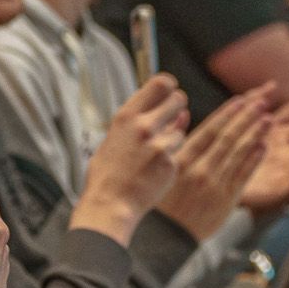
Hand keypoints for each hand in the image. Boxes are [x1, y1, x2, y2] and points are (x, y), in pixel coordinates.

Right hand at [72, 76, 189, 243]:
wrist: (109, 204)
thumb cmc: (107, 174)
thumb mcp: (115, 139)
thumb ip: (140, 122)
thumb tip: (169, 111)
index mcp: (126, 116)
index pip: (160, 83)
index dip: (169, 85)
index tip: (170, 92)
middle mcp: (144, 127)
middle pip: (178, 99)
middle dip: (178, 106)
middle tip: (173, 116)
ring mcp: (159, 145)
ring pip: (180, 131)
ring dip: (172, 140)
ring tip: (153, 155)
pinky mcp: (170, 164)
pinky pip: (178, 155)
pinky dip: (169, 161)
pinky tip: (153, 171)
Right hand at [162, 89, 274, 241]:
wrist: (167, 236)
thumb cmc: (162, 199)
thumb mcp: (162, 167)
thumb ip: (174, 140)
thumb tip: (183, 113)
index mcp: (183, 161)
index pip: (209, 131)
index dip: (227, 114)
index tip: (241, 100)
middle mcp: (201, 171)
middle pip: (228, 138)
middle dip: (247, 117)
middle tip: (262, 100)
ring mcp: (216, 185)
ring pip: (239, 154)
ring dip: (255, 134)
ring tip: (268, 118)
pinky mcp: (226, 200)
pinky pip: (244, 175)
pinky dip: (254, 159)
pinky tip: (263, 145)